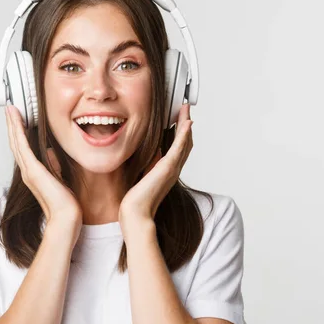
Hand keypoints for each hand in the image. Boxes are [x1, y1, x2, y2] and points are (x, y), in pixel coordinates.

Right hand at [5, 105, 81, 235]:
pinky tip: (16, 119)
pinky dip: (18, 131)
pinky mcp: (32, 170)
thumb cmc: (66, 203)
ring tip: (11, 110)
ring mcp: (28, 171)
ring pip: (17, 142)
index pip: (24, 149)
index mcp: (34, 173)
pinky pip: (22, 146)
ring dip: (13, 125)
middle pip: (16, 143)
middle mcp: (27, 171)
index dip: (19, 133)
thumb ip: (54, 164)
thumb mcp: (61, 178)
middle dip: (13, 125)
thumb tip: (52, 152)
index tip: (18, 119)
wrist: (65, 218)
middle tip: (10, 109)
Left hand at [118, 104, 193, 229]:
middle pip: (185, 143)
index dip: (181, 133)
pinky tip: (187, 123)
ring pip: (185, 142)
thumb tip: (146, 156)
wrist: (136, 214)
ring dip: (186, 125)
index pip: (178, 148)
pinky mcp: (169, 167)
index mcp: (167, 171)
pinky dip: (184, 134)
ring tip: (186, 111)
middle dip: (186, 125)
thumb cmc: (136, 201)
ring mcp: (173, 168)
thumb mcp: (141, 177)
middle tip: (185, 110)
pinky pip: (179, 147)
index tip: (179, 120)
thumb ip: (146, 167)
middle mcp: (173, 169)